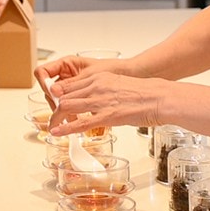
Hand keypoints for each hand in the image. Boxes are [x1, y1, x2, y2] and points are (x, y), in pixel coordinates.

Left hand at [47, 72, 165, 135]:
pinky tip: (55, 132)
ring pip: (68, 107)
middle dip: (54, 107)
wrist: (159, 97)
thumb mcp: (116, 84)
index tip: (54, 102)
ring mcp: (100, 101)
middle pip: (65, 95)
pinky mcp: (106, 116)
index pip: (69, 84)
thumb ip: (102, 89)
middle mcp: (96, 86)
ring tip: (51, 126)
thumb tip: (94, 99)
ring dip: (55, 118)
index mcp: (98, 77)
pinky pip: (80, 123)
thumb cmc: (142, 92)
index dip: (58, 95)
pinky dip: (64, 129)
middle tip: (51, 117)